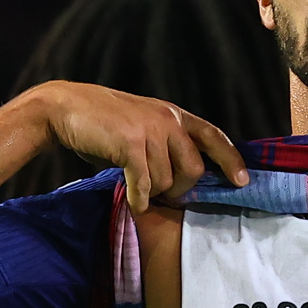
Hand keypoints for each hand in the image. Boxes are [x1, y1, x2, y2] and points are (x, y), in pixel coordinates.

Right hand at [24, 81, 248, 212]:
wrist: (64, 108)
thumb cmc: (103, 124)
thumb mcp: (142, 127)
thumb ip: (165, 145)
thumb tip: (185, 178)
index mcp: (174, 114)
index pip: (213, 135)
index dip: (231, 160)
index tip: (243, 181)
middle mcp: (167, 119)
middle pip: (193, 169)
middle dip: (180, 188)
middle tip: (161, 192)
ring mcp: (149, 130)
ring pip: (166, 180)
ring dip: (152, 192)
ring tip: (135, 184)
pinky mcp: (130, 143)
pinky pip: (144, 184)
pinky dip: (139, 198)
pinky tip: (133, 200)